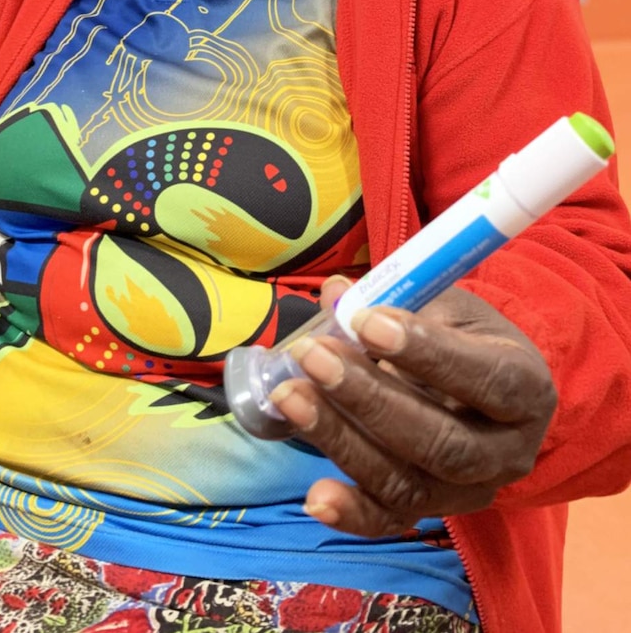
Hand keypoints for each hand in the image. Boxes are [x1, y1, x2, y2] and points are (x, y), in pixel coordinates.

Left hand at [269, 282, 557, 536]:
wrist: (488, 390)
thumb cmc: (464, 337)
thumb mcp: (446, 306)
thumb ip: (396, 300)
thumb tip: (335, 294)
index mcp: (525, 386)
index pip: (485, 378)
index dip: (424, 352)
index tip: (364, 321)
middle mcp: (508, 450)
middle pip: (441, 441)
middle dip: (368, 398)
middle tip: (312, 356)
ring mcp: (472, 490)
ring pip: (408, 482)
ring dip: (341, 440)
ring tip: (290, 395)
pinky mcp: (434, 511)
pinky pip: (392, 520)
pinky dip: (352, 513)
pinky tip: (315, 496)